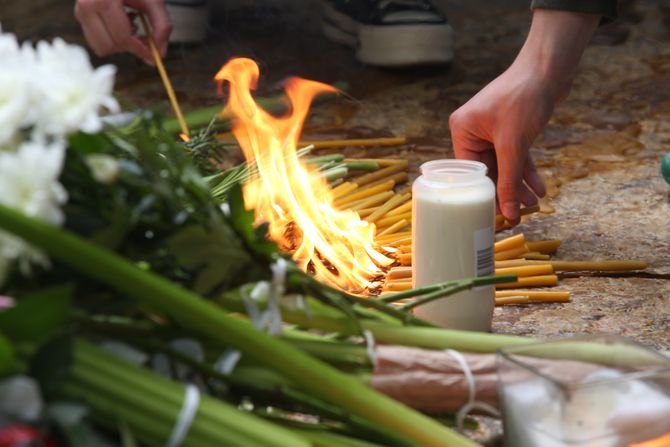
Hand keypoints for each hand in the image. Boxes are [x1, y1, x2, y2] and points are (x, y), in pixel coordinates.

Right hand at [74, 0, 171, 63]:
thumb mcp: (154, 0)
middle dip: (129, 46)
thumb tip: (160, 54)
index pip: (122, 37)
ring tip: (129, 25)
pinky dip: (111, 39)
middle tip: (141, 35)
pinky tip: (119, 23)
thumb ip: (162, 26)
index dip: (140, 50)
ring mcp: (80, 11)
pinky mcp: (79, 16)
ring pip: (101, 47)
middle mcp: (87, 6)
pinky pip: (97, 42)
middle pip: (110, 46)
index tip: (153, 56)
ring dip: (120, 43)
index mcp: (104, 0)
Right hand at [449, 9, 599, 224]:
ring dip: (519, 184)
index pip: (469, 172)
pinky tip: (539, 187)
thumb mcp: (514, 145)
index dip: (484, 194)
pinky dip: (527, 170)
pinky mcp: (510, 128)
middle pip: (488, 171)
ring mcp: (492, 129)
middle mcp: (473, 130)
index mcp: (462, 130)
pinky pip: (516, 155)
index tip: (495, 215)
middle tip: (517, 214)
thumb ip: (510, 180)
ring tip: (533, 203)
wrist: (549, 68)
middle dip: (506, 191)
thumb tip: (508, 212)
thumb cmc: (524, 98)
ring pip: (504, 165)